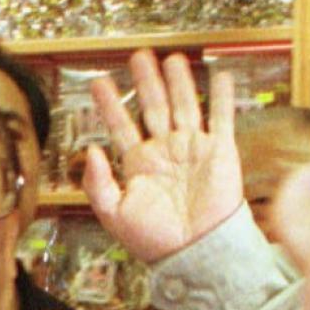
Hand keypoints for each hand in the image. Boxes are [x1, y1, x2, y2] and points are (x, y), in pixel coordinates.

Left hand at [83, 50, 242, 263]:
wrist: (195, 253)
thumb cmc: (155, 240)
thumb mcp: (114, 214)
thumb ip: (97, 182)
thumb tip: (88, 150)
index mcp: (139, 165)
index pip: (121, 126)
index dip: (110, 104)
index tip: (98, 82)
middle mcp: (165, 152)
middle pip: (154, 107)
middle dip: (146, 81)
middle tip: (138, 56)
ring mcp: (192, 149)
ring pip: (184, 105)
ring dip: (178, 81)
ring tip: (171, 57)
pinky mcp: (220, 153)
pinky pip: (222, 119)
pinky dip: (222, 98)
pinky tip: (218, 76)